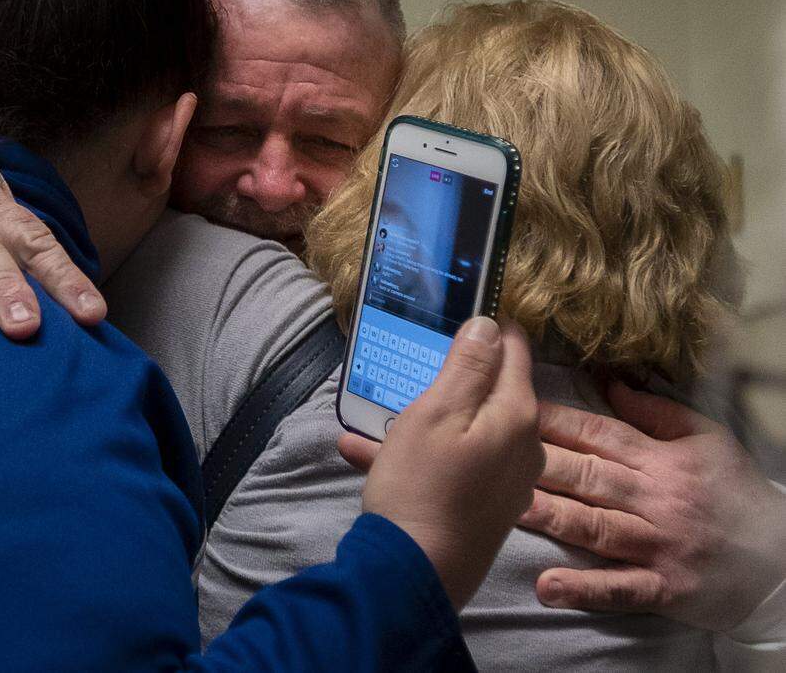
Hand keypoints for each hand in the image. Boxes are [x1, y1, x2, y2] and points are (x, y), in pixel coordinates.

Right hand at [339, 318, 543, 609]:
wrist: (413, 575)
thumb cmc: (421, 486)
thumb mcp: (435, 413)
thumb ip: (468, 365)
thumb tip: (489, 324)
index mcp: (517, 415)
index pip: (513, 350)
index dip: (485, 328)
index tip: (452, 317)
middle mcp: (524, 445)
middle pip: (490, 391)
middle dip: (449, 377)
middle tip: (406, 370)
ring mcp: (507, 479)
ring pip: (465, 428)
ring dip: (423, 417)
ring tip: (372, 418)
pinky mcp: (486, 505)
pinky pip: (456, 462)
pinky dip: (420, 452)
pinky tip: (368, 451)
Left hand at [519, 382, 785, 631]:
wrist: (782, 559)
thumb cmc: (736, 493)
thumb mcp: (707, 439)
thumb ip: (656, 412)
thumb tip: (609, 383)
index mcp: (661, 460)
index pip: (597, 434)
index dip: (553, 421)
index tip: (510, 407)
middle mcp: (655, 499)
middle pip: (587, 476)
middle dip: (537, 462)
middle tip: (489, 452)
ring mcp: (657, 545)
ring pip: (594, 527)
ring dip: (549, 517)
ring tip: (504, 508)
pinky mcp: (664, 588)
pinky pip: (619, 589)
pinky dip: (584, 589)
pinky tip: (547, 588)